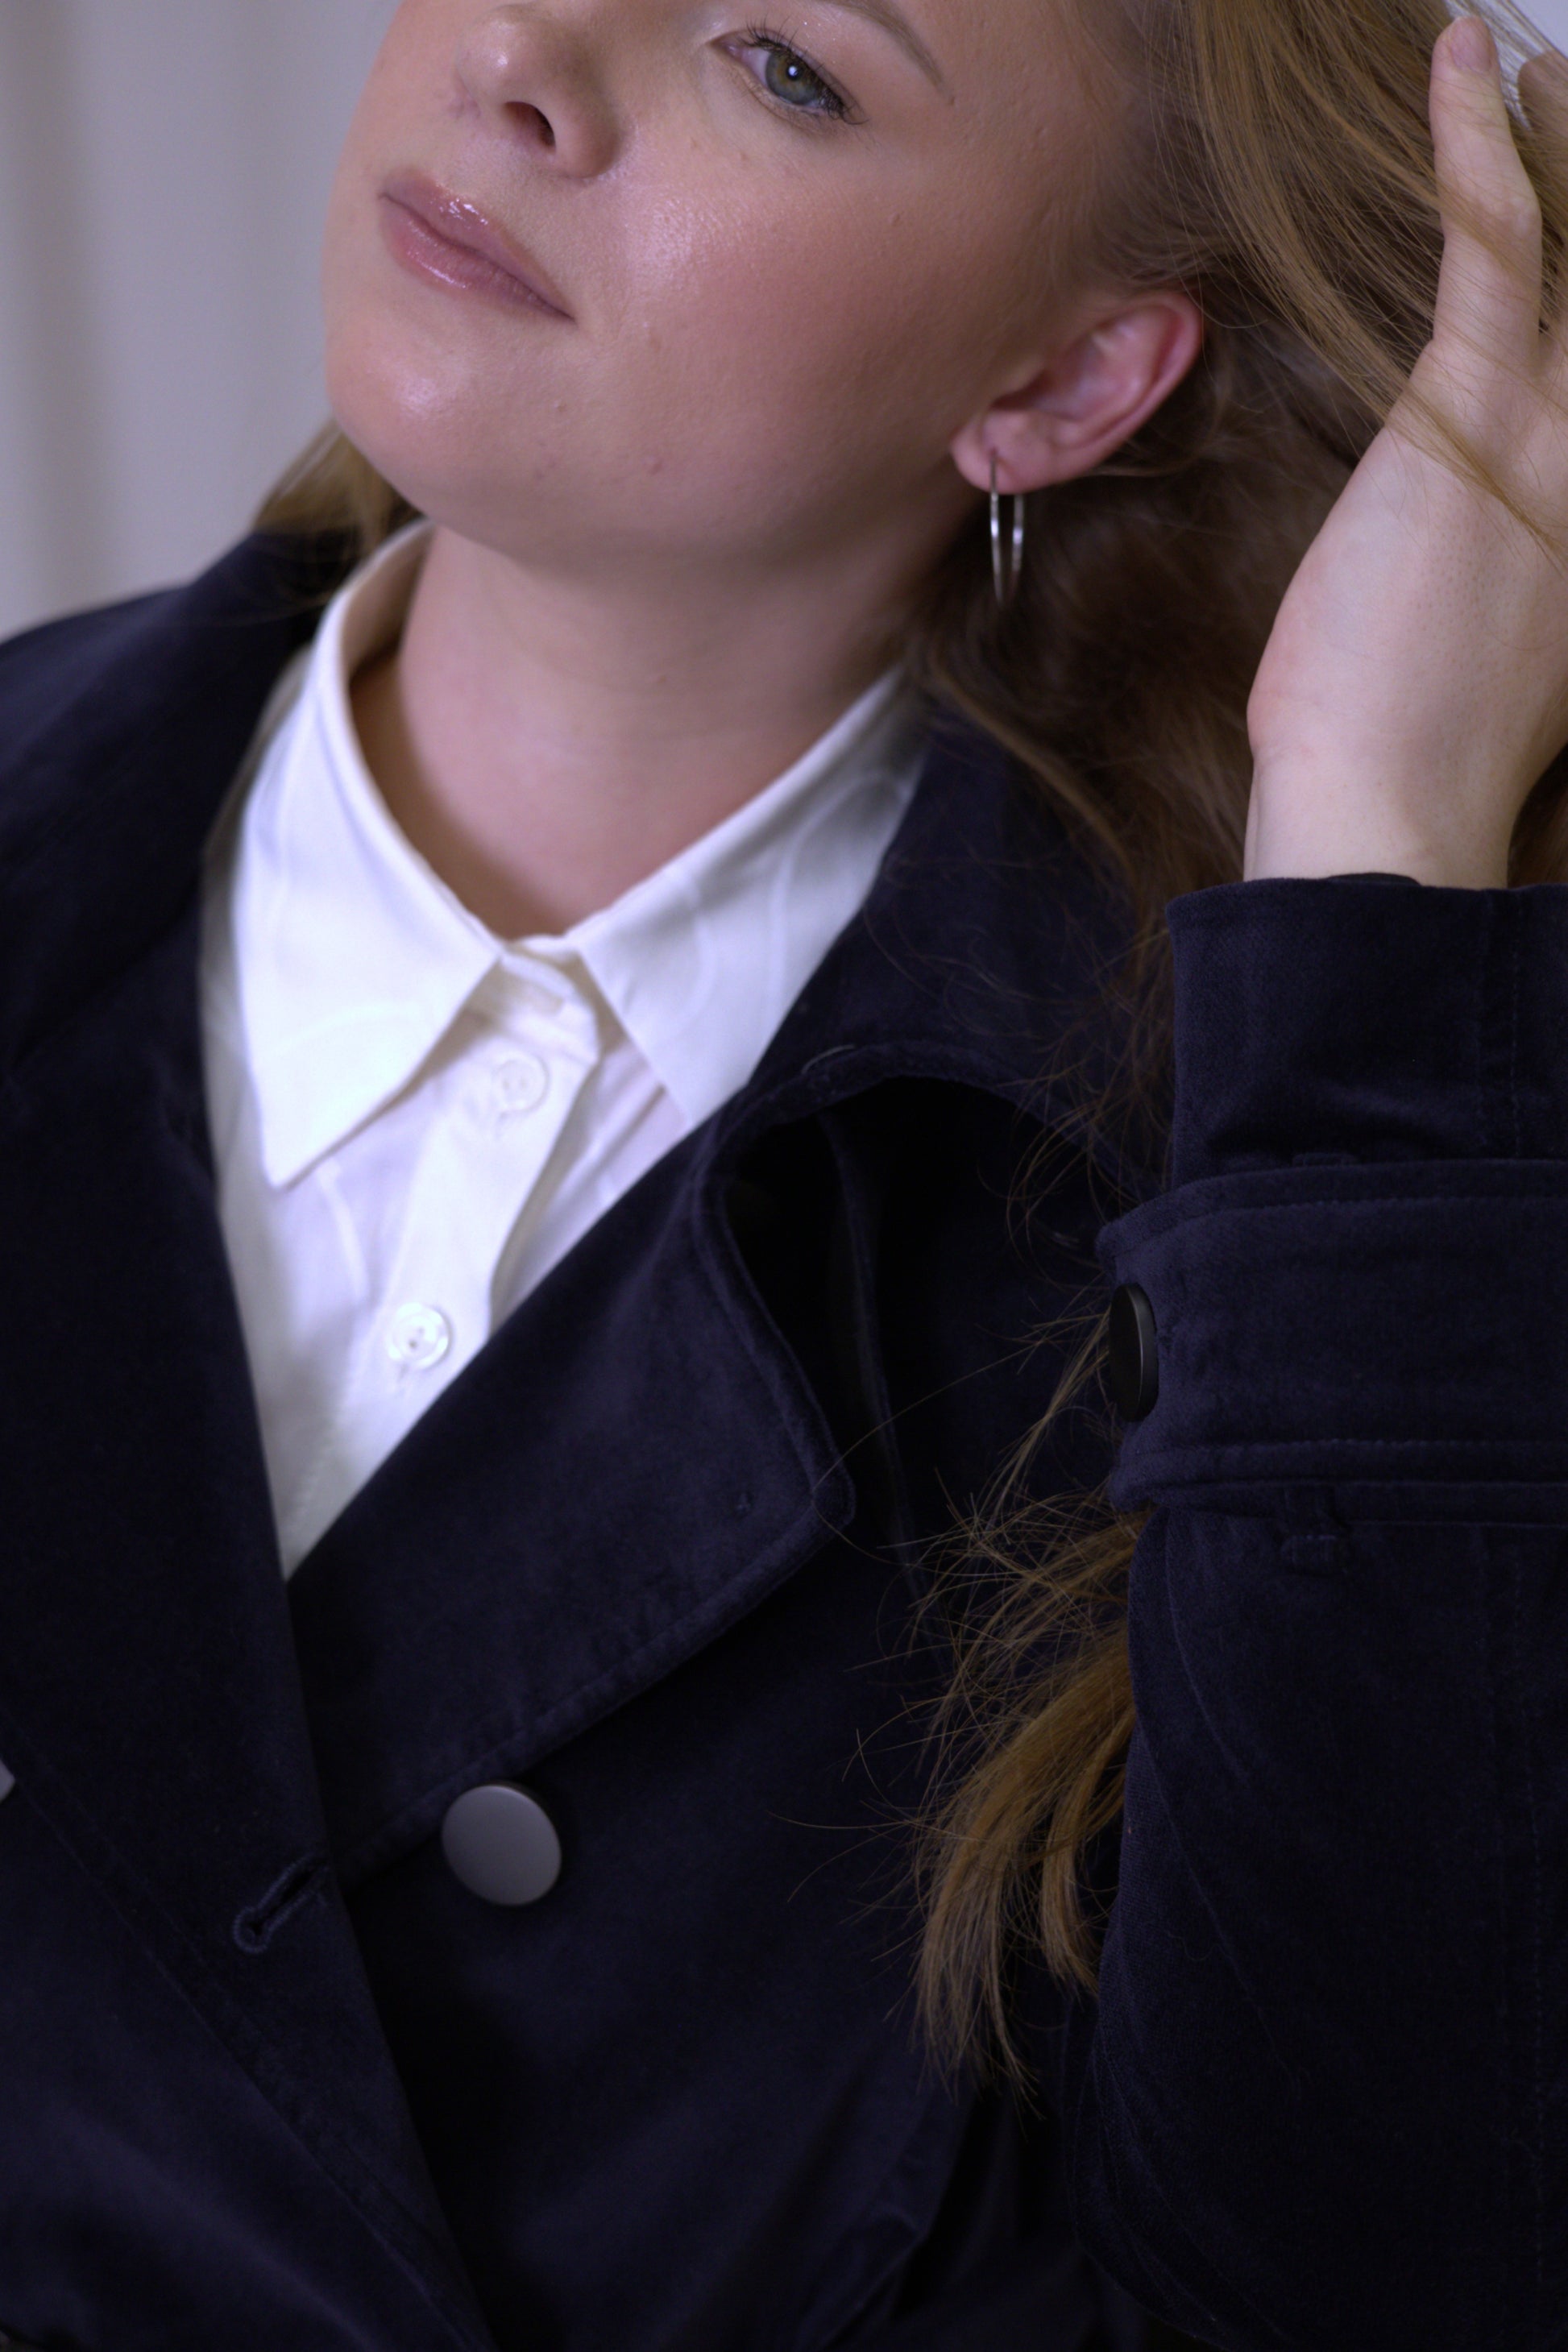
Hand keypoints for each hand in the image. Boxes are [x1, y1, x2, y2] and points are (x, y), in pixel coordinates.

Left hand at [1245, 16, 1567, 888]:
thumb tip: (1478, 552)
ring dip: (1562, 144)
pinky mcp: (1473, 411)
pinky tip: (1465, 63)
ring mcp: (1563, 432)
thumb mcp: (1495, 663)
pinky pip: (1495, 242)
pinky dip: (1479, 148)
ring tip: (1544, 70)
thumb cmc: (1412, 758)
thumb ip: (1514, 581)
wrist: (1386, 814)